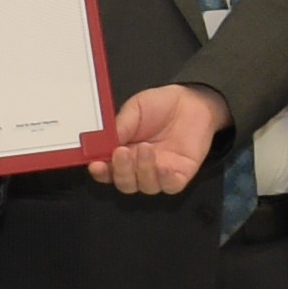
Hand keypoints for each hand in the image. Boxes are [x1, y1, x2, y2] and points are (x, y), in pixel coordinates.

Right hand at [102, 83, 223, 197]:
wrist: (192, 102)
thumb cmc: (161, 105)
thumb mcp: (135, 108)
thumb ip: (120, 126)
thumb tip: (102, 141)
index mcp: (123, 151)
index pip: (107, 169)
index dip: (100, 171)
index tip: (96, 164)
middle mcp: (139, 167)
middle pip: (124, 183)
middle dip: (121, 171)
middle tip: (121, 153)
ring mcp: (159, 173)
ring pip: (145, 186)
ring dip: (143, 170)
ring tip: (146, 148)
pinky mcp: (179, 176)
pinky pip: (170, 186)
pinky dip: (165, 179)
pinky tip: (164, 166)